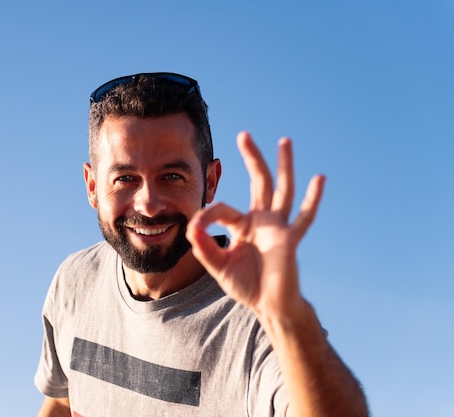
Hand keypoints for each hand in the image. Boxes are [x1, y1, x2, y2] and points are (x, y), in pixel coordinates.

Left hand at [186, 132, 324, 319]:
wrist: (269, 306)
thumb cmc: (246, 285)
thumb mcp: (218, 266)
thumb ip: (204, 248)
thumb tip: (191, 227)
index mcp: (243, 225)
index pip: (222, 208)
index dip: (206, 216)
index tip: (196, 230)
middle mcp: (262, 220)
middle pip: (258, 182)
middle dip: (252, 158)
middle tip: (244, 135)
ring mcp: (278, 227)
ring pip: (282, 190)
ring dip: (283, 165)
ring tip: (284, 140)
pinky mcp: (289, 239)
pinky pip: (304, 218)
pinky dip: (313, 199)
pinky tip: (319, 178)